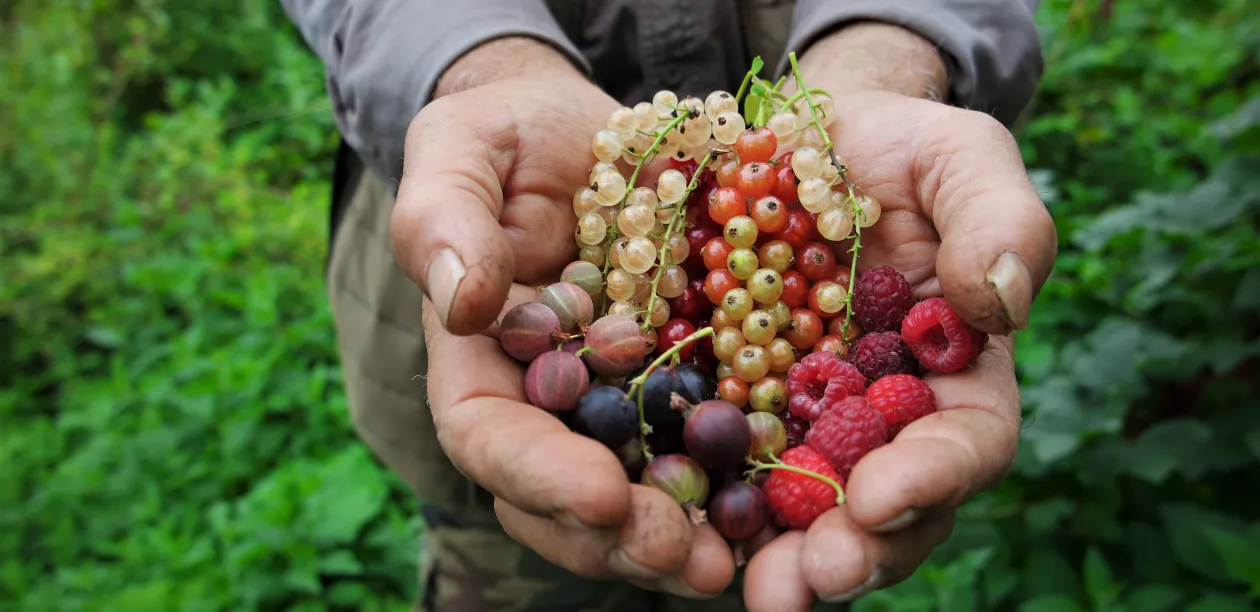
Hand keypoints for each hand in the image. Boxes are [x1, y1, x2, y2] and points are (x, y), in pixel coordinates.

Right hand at [389, 39, 737, 597]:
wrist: (590, 131)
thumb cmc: (510, 133)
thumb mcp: (465, 148)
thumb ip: (445, 219)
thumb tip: (464, 305)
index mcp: (480, 357)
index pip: (487, 434)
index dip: (537, 474)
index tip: (601, 493)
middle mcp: (543, 399)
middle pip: (558, 495)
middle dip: (615, 536)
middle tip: (682, 557)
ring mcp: (614, 402)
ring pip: (630, 497)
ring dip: (675, 540)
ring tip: (728, 563)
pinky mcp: (682, 388)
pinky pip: (699, 454)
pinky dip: (730, 493)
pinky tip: (773, 513)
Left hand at [742, 41, 1056, 610]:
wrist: (798, 140)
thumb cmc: (892, 145)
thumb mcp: (956, 154)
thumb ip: (997, 215)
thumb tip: (1002, 302)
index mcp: (956, 372)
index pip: (964, 443)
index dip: (931, 478)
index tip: (879, 496)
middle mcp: (885, 416)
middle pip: (885, 506)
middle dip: (853, 550)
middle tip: (808, 581)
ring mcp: (807, 420)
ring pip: (805, 510)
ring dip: (781, 556)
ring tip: (749, 590)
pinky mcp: (735, 408)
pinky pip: (724, 469)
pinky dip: (710, 507)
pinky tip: (679, 533)